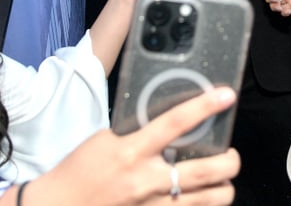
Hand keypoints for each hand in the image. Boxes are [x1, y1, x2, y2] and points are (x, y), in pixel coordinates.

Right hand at [32, 88, 239, 204]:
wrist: (59, 205)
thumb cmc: (80, 170)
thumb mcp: (106, 140)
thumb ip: (138, 132)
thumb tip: (168, 123)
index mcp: (132, 151)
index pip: (175, 123)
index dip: (204, 107)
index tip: (226, 96)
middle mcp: (146, 181)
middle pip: (206, 171)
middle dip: (230, 161)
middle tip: (231, 153)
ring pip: (208, 200)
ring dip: (224, 187)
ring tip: (222, 178)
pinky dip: (203, 205)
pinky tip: (202, 197)